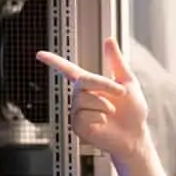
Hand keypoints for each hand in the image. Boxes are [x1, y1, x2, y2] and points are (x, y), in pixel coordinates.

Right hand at [36, 38, 149, 161]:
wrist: (135, 135)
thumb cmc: (133, 111)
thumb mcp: (128, 82)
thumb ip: (116, 62)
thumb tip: (109, 40)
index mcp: (92, 85)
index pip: (69, 70)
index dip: (54, 62)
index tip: (40, 54)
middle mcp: (81, 97)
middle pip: (82, 81)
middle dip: (104, 85)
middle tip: (122, 92)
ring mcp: (78, 112)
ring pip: (83, 99)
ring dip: (104, 103)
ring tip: (112, 111)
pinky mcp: (78, 126)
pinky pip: (83, 115)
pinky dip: (99, 117)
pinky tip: (104, 122)